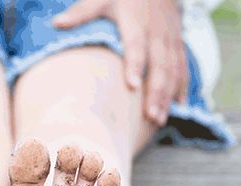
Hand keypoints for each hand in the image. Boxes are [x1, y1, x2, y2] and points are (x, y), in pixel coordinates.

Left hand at [53, 0, 187, 124]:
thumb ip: (82, 12)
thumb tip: (57, 23)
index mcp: (136, 20)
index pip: (137, 44)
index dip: (136, 64)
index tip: (132, 86)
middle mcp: (157, 31)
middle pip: (159, 63)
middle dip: (156, 90)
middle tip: (149, 116)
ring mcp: (170, 39)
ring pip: (173, 68)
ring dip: (168, 95)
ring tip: (158, 119)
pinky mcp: (178, 44)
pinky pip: (183, 66)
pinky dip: (182, 86)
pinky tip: (178, 106)